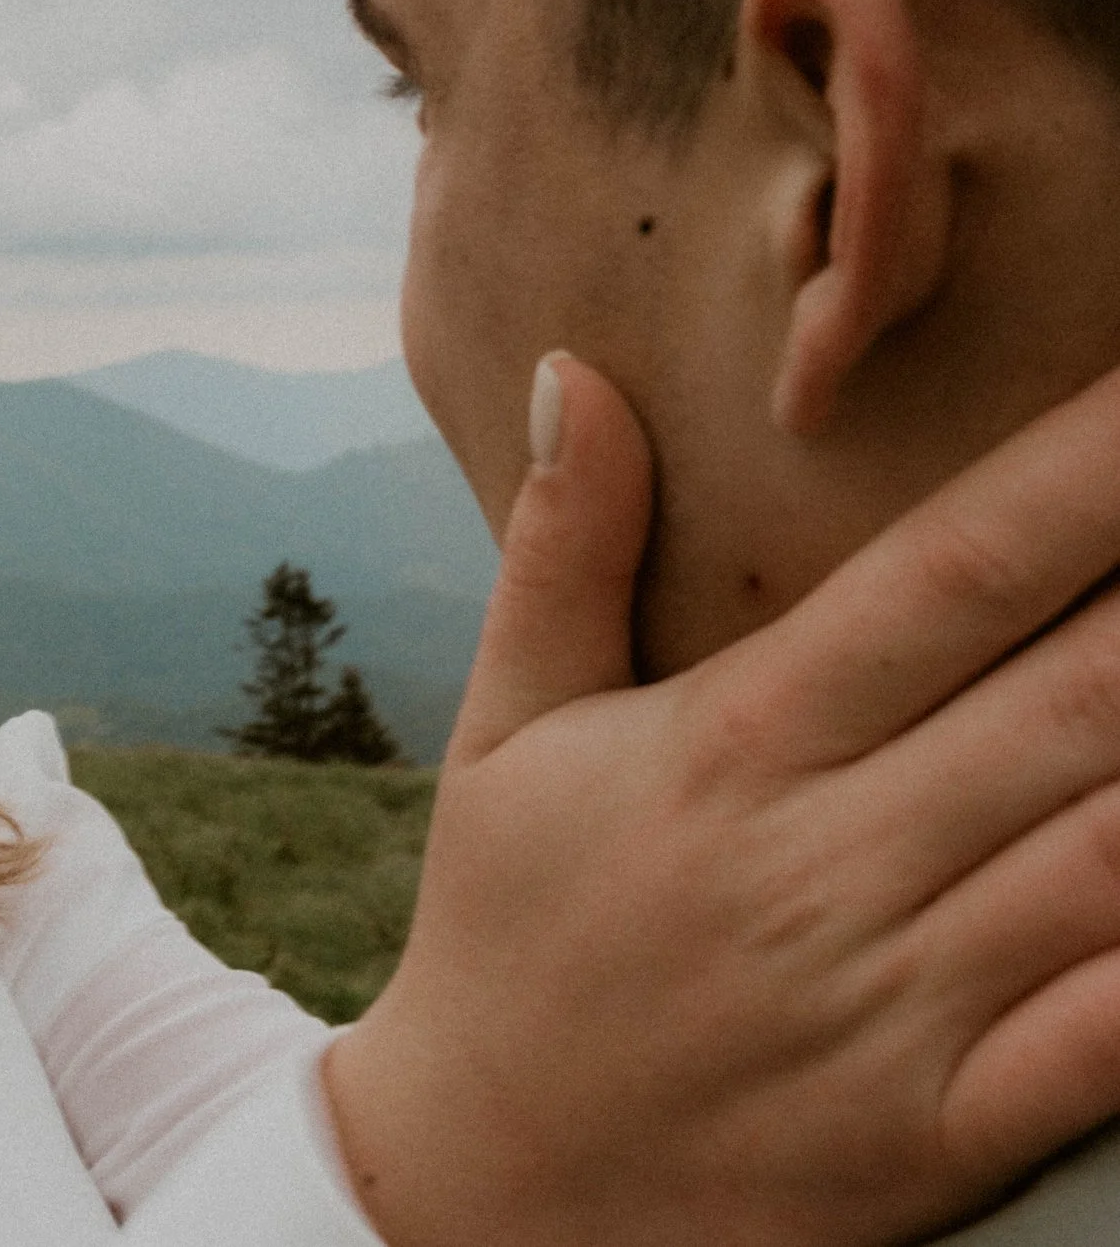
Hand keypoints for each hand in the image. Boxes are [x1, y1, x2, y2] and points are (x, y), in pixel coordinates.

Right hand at [326, 353, 1119, 1246]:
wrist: (481, 1189)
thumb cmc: (507, 933)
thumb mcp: (505, 735)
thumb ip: (560, 553)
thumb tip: (572, 373)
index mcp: (734, 746)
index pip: (951, 574)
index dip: (1087, 473)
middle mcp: (831, 862)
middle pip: (1083, 696)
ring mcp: (901, 1006)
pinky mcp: (946, 1134)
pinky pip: (1115, 1040)